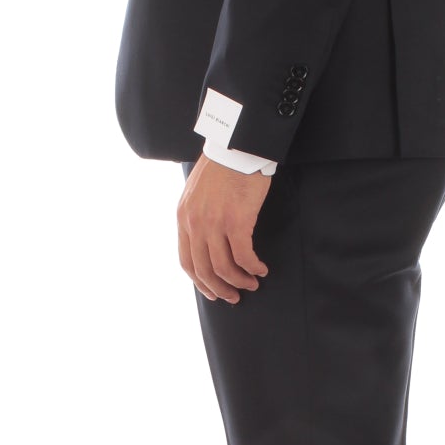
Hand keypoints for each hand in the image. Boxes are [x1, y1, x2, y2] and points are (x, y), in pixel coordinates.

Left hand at [177, 154, 271, 303]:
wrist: (236, 147)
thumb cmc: (222, 167)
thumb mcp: (196, 193)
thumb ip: (196, 216)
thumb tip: (206, 239)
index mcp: (183, 218)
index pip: (186, 261)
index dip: (200, 282)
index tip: (214, 291)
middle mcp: (195, 224)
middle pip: (203, 270)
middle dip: (219, 289)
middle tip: (234, 297)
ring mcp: (214, 223)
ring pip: (223, 267)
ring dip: (239, 281)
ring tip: (251, 284)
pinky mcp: (237, 221)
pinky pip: (244, 255)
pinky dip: (253, 267)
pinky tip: (261, 268)